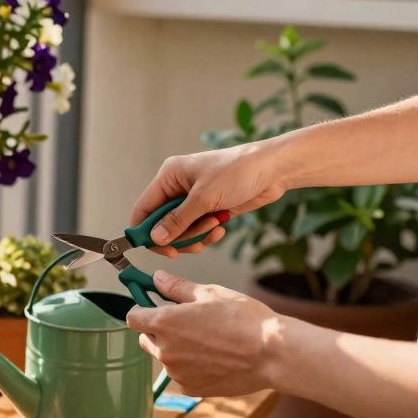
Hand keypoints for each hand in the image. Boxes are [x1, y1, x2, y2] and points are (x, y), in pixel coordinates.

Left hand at [127, 271, 281, 396]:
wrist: (272, 354)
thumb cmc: (243, 319)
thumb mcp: (209, 293)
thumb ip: (176, 287)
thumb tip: (156, 278)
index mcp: (164, 323)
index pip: (133, 317)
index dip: (142, 310)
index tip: (154, 306)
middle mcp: (164, 350)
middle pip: (147, 338)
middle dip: (159, 330)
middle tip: (187, 323)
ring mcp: (177, 373)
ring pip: (165, 357)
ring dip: (176, 349)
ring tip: (208, 341)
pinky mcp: (191, 388)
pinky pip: (181, 375)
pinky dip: (190, 367)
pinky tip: (214, 359)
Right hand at [132, 141, 286, 256]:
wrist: (272, 170)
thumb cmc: (237, 172)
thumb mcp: (204, 198)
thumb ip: (178, 220)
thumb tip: (155, 238)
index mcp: (168, 177)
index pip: (144, 208)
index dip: (145, 230)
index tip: (156, 248)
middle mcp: (177, 188)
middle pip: (163, 224)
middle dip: (178, 236)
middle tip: (192, 244)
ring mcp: (193, 200)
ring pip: (181, 230)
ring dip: (196, 235)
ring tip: (213, 227)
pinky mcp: (209, 209)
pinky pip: (198, 230)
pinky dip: (207, 234)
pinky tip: (221, 227)